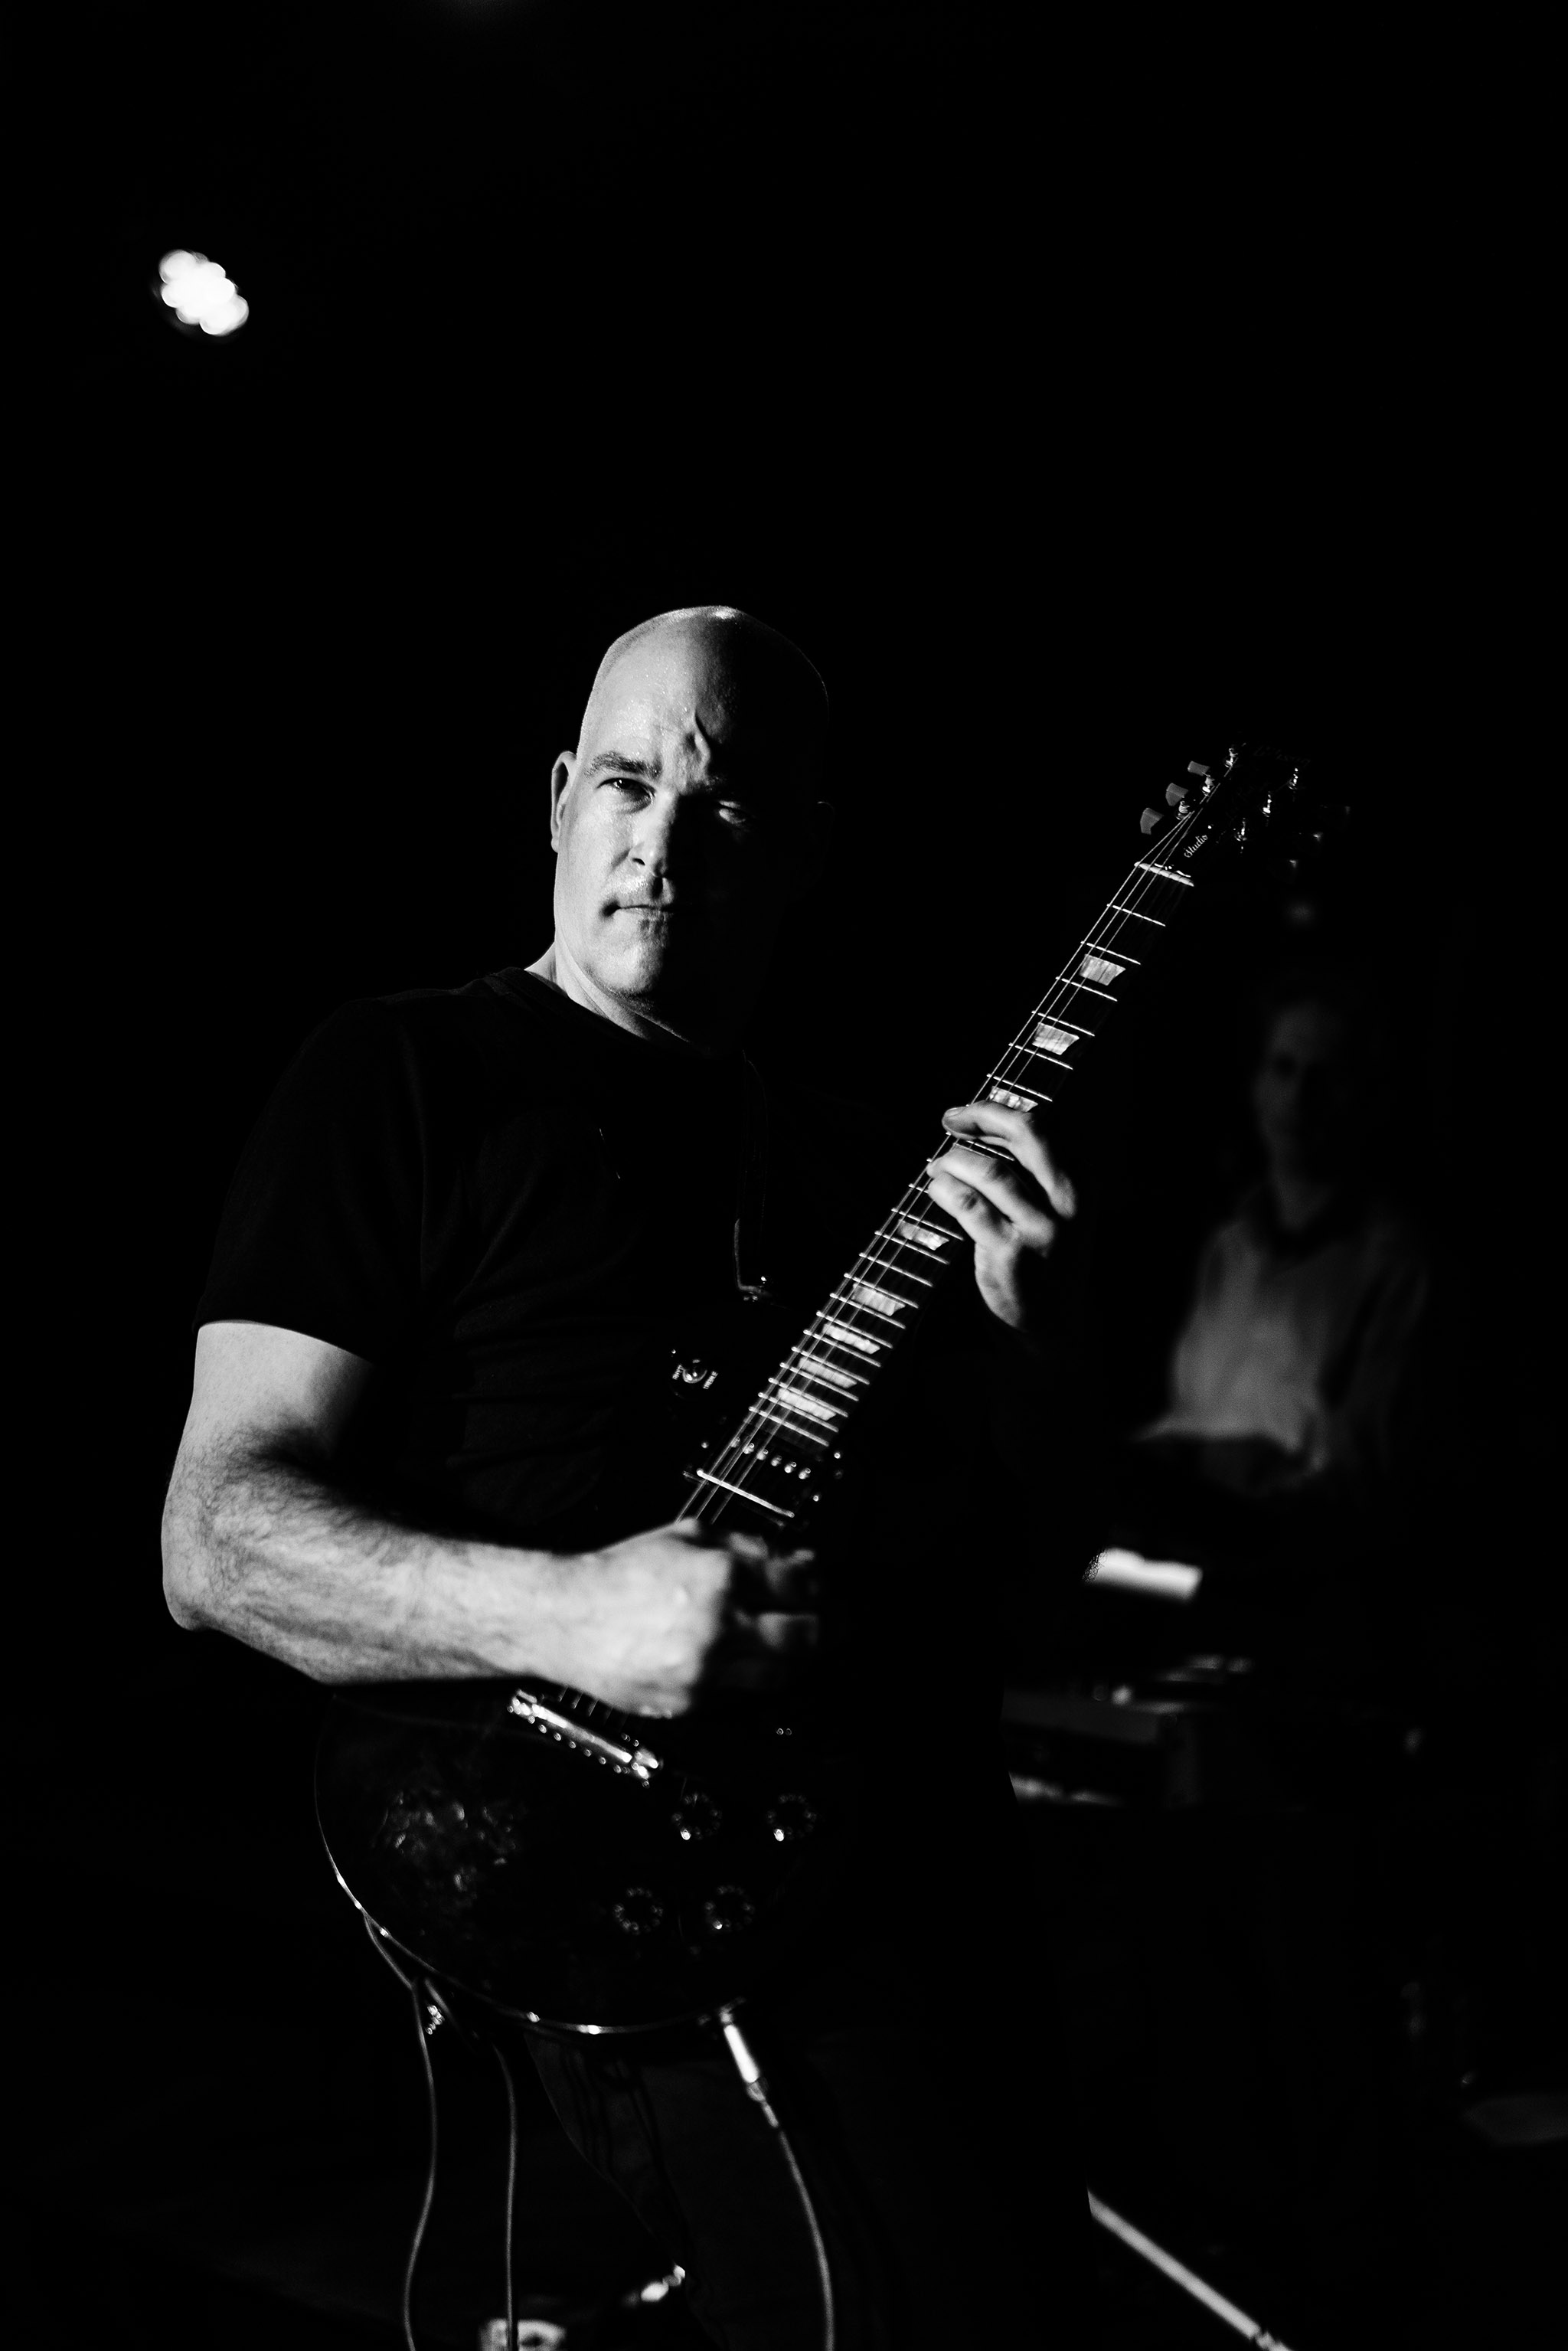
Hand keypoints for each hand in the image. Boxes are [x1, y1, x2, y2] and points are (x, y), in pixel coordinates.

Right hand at [551, 1520, 818, 1717]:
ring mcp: (706, 1667)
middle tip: (819, 1620)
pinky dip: (747, 1677)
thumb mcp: (683, 1535)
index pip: (798, 1583)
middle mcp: (719, 1623)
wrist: (567, 1618)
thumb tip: (780, 1555)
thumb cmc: (617, 1576)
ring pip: (779, 1673)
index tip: (815, 1582)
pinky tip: (743, 1661)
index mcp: (720, 1575)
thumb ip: (738, 1543)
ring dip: (793, 1659)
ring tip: (790, 1646)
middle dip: (820, 1626)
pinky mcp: (691, 1700)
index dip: (815, 1581)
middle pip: (803, 1635)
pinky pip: (739, 1693)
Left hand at [923, 1100, 1077, 1338]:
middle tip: (950, 1119)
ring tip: (937, 1165)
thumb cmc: (1047, 1262)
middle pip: (1028, 1132)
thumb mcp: (1059, 1213)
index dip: (1000, 1111)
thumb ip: (1033, 1173)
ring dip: (954, 1159)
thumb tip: (982, 1126)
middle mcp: (1069, 1202)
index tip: (968, 1113)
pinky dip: (945, 1188)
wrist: (1054, 1329)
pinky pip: (968, 1205)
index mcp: (1084, 1184)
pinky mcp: (1009, 1254)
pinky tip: (936, 1188)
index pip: (1044, 1126)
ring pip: (990, 1169)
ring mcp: (1041, 1229)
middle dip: (983, 1114)